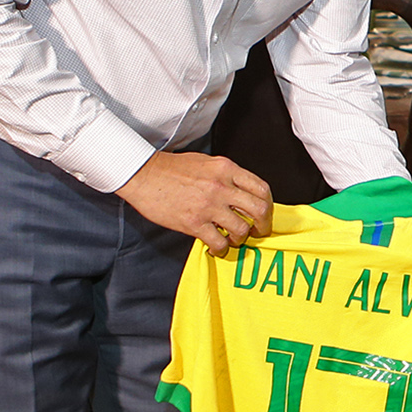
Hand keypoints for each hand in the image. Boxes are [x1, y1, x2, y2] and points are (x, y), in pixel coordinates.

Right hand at [115, 151, 271, 256]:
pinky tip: (216, 247)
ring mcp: (209, 205)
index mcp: (226, 169)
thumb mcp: (206, 162)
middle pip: (260, 210)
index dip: (268, 205)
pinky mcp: (194, 223)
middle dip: (263, 225)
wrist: (143, 175)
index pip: (262, 188)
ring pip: (241, 229)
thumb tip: (242, 192)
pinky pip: (219, 242)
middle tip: (258, 232)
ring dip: (240, 238)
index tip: (264, 214)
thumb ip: (226, 175)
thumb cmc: (171, 168)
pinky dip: (221, 248)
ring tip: (232, 239)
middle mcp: (221, 186)